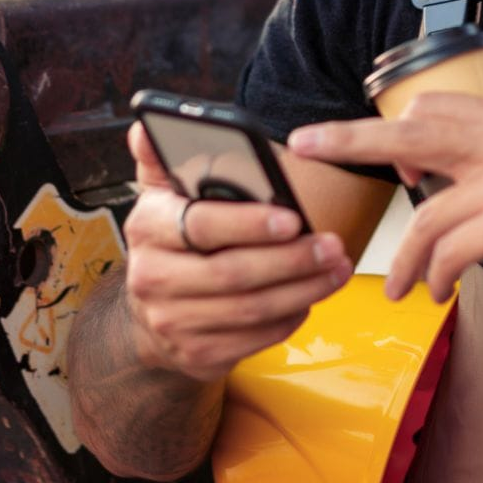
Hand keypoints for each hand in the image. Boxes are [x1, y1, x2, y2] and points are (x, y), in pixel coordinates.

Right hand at [119, 121, 352, 381]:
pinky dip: (289, 318)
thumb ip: (161, 157)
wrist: (151, 316)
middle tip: (334, 245)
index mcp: (147, 227)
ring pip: (249, 309)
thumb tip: (144, 127)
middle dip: (291, 260)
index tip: (293, 217)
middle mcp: (151, 278)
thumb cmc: (173, 240)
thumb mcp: (161, 194)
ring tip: (337, 268)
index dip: (249, 223)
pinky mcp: (196, 355)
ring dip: (302, 290)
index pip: (200, 224)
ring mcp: (171, 322)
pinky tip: (311, 298)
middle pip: (231, 273)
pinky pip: (254, 338)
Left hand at [286, 94, 482, 329]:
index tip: (347, 140)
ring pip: (426, 212)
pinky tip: (435, 291)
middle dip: (350, 141)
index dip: (388, 130)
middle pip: (411, 132)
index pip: (434, 108)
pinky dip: (432, 275)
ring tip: (399, 286)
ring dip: (404, 257)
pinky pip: (447, 249)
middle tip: (305, 147)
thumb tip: (427, 161)